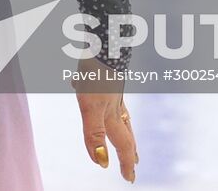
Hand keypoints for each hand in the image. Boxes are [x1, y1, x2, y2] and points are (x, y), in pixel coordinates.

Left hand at [74, 57, 138, 181]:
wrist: (103, 41)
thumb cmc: (95, 75)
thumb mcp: (90, 107)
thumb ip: (94, 134)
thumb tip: (100, 162)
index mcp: (111, 114)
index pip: (122, 143)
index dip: (125, 161)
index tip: (128, 178)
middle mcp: (115, 104)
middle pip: (125, 131)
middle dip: (129, 150)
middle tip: (135, 165)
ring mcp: (112, 89)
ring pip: (119, 113)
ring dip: (123, 128)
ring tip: (125, 135)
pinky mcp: (104, 75)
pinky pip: (105, 92)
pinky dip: (103, 97)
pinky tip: (81, 85)